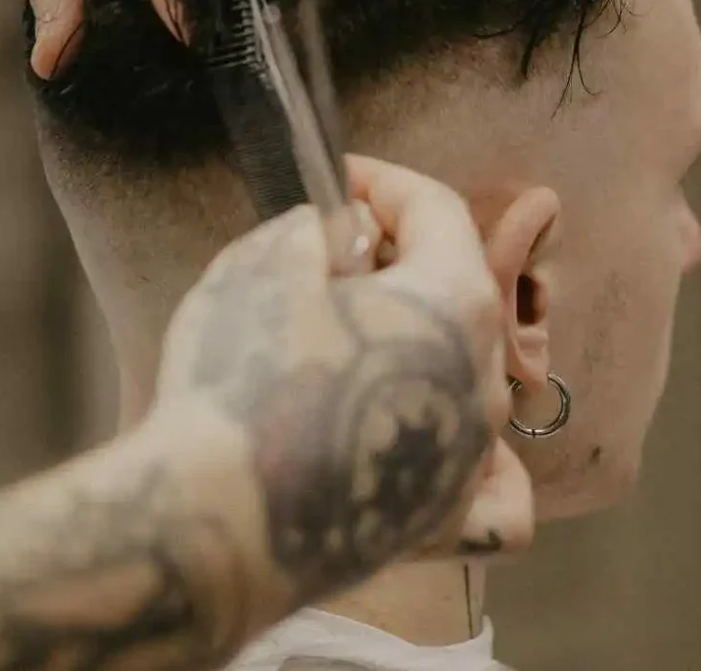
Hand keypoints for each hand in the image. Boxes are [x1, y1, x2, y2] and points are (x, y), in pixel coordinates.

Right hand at [154, 156, 512, 599]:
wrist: (210, 522)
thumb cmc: (241, 378)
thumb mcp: (266, 260)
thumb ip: (318, 228)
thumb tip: (341, 235)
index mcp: (455, 304)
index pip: (436, 210)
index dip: (382, 180)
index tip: (337, 177)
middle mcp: (483, 380)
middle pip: (454, 288)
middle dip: (395, 254)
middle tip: (330, 251)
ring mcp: (468, 458)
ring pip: (465, 369)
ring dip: (413, 333)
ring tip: (344, 332)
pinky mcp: (439, 523)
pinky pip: (490, 485)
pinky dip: (476, 455)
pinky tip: (434, 435)